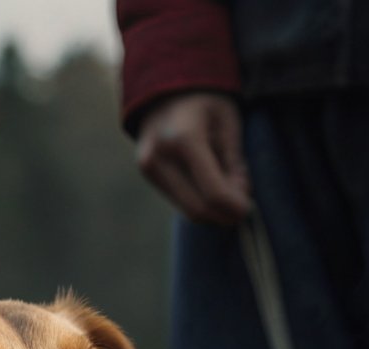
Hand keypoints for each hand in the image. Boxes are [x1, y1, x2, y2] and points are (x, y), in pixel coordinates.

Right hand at [135, 92, 250, 225]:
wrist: (165, 88)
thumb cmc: (204, 100)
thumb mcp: (228, 123)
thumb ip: (233, 162)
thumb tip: (239, 198)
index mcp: (184, 140)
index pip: (212, 191)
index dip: (234, 206)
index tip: (248, 210)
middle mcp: (160, 157)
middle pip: (196, 207)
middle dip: (222, 214)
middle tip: (242, 210)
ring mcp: (149, 167)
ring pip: (185, 208)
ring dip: (211, 211)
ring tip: (229, 197)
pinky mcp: (146, 173)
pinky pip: (177, 199)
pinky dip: (197, 201)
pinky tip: (210, 190)